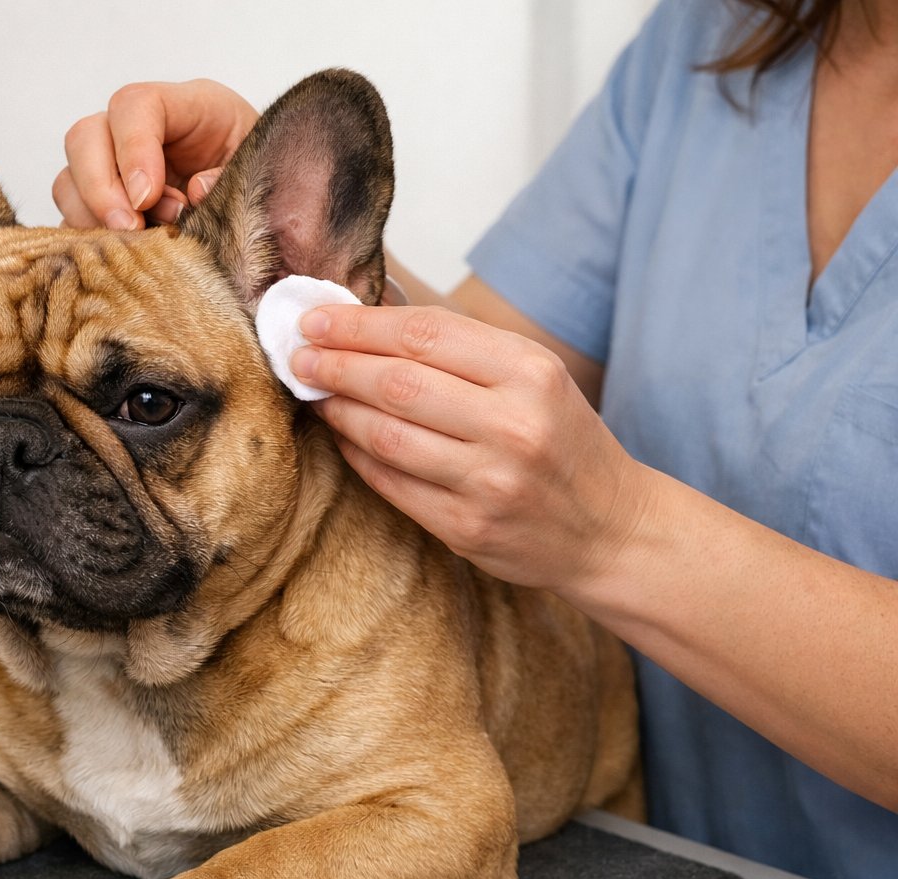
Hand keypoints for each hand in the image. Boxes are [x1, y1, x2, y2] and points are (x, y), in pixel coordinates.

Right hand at [54, 79, 258, 229]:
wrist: (260, 207)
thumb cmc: (259, 180)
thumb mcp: (258, 170)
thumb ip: (230, 177)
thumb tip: (194, 192)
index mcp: (183, 107)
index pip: (134, 105)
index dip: (132, 149)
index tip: (147, 197)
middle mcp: (137, 131)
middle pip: (84, 137)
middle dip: (100, 189)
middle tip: (132, 229)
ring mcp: (112, 169)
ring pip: (68, 180)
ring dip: (94, 217)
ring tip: (138, 243)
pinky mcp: (102, 208)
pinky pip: (71, 220)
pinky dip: (89, 240)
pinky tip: (122, 257)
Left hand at [289, 304, 647, 592]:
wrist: (611, 530)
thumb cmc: (562, 441)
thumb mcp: (535, 378)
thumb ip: (462, 350)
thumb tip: (370, 317)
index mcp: (530, 372)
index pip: (424, 334)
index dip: (359, 324)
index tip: (316, 319)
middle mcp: (513, 425)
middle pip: (396, 382)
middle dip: (335, 364)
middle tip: (298, 356)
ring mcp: (489, 481)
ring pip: (385, 434)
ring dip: (337, 410)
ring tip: (314, 393)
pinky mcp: (467, 528)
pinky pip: (390, 483)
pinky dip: (357, 455)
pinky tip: (342, 437)